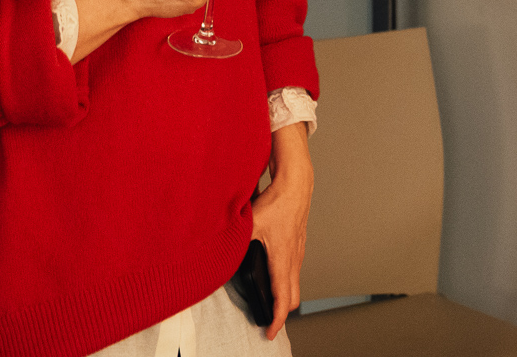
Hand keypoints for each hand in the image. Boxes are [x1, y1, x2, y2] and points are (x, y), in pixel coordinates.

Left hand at [251, 122, 312, 339]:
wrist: (296, 184)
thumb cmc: (277, 201)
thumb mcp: (252, 222)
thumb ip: (236, 238)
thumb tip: (218, 250)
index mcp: (282, 259)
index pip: (282, 298)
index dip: (276, 319)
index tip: (270, 332)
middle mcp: (294, 259)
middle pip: (293, 298)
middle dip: (281, 313)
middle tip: (268, 323)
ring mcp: (298, 252)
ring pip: (295, 285)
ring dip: (285, 298)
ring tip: (270, 305)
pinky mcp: (298, 245)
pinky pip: (295, 272)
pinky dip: (287, 282)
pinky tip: (275, 278)